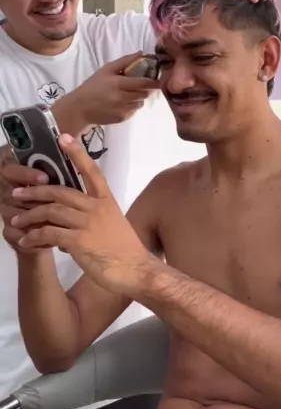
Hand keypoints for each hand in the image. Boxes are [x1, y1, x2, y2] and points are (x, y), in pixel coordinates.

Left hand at [10, 135, 154, 297]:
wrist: (136, 270)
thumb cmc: (126, 251)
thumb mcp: (113, 226)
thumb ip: (92, 219)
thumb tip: (67, 226)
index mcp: (106, 201)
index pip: (91, 171)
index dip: (76, 154)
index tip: (63, 138)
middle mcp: (96, 208)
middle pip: (60, 191)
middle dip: (35, 191)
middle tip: (18, 193)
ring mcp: (88, 223)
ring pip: (51, 211)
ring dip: (29, 215)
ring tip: (15, 221)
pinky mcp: (79, 241)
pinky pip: (49, 233)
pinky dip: (34, 237)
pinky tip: (25, 242)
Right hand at [62, 52, 161, 130]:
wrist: (80, 108)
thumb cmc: (93, 86)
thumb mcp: (106, 70)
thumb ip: (125, 61)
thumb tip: (141, 53)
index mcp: (119, 83)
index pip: (143, 83)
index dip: (154, 82)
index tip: (158, 79)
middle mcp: (122, 98)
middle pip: (144, 93)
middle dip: (146, 89)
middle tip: (141, 85)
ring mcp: (123, 109)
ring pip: (141, 103)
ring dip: (138, 98)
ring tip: (128, 94)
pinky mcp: (123, 118)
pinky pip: (134, 110)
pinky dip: (132, 106)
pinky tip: (121, 103)